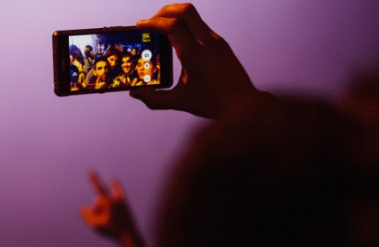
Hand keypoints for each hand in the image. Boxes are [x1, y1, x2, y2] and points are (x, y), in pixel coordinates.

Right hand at [80, 171, 144, 246]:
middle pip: (99, 199)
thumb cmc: (112, 231)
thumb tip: (82, 208)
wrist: (129, 236)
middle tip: (103, 219)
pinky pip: (118, 193)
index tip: (90, 171)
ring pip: (106, 198)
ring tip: (107, 215)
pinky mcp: (125, 203)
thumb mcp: (96, 226)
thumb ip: (87, 216)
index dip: (94, 179)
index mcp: (110, 203)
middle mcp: (117, 199)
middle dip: (96, 207)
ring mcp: (122, 201)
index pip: (100, 188)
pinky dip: (115, 186)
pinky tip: (113, 180)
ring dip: (102, 205)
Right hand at [130, 3, 260, 117]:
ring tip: (162, 30)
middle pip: (184, 11)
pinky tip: (178, 40)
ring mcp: (216, 41)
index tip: (141, 26)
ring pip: (193, 15)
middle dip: (163, 11)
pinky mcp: (221, 43)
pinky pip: (200, 26)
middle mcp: (207, 43)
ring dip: (175, 17)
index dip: (153, 22)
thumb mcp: (180, 103)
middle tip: (150, 22)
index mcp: (195, 56)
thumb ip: (155, 99)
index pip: (172, 26)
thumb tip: (135, 94)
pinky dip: (186, 26)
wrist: (244, 104)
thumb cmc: (213, 104)